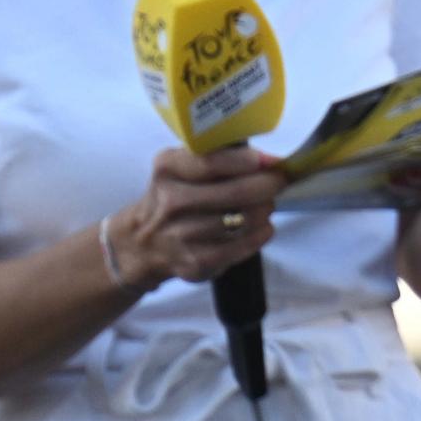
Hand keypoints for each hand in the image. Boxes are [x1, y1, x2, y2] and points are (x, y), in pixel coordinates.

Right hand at [108, 146, 287, 286]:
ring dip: (265, 209)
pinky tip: (261, 227)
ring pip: (245, 219)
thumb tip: (269, 160)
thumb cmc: (175, 197)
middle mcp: (170, 202)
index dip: (250, 161)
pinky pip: (243, 246)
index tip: (272, 162)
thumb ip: (220, 157)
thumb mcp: (182, 167)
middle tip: (277, 182)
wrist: (142, 244)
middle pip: (237, 193)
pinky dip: (261, 234)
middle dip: (268, 185)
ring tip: (264, 205)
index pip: (213, 162)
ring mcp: (182, 235)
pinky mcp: (196, 263)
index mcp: (167, 169)